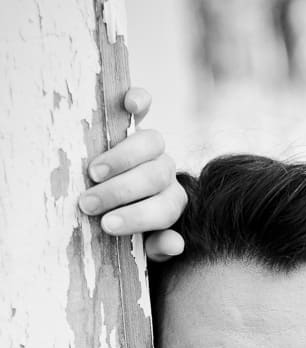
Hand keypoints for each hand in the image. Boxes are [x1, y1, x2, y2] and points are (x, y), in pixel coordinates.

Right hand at [78, 87, 186, 260]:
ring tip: (93, 172)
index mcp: (171, 203)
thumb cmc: (122, 225)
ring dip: (122, 158)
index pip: (165, 210)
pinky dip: (139, 101)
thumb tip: (174, 244)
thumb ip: (156, 247)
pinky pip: (144, 106)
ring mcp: (152, 146)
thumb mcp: (139, 244)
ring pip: (151, 143)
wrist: (113, 201)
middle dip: (121, 192)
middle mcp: (166, 173)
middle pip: (155, 176)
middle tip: (89, 204)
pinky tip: (130, 104)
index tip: (107, 225)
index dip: (137, 217)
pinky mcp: (135, 121)